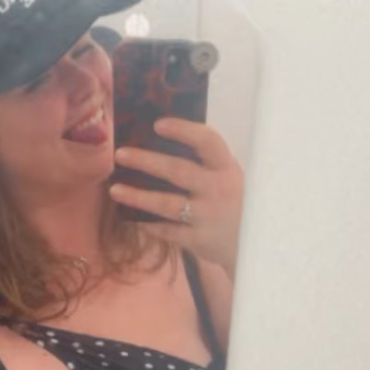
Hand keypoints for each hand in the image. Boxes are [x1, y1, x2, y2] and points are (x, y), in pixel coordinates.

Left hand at [110, 118, 243, 279]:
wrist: (254, 245)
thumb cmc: (234, 204)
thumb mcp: (229, 178)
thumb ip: (206, 164)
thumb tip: (161, 144)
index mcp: (226, 168)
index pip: (206, 141)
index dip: (183, 130)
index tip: (158, 124)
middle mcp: (217, 190)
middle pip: (177, 171)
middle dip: (145, 161)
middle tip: (120, 154)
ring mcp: (207, 216)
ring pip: (166, 204)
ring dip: (137, 197)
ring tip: (115, 190)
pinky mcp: (198, 240)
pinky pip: (167, 231)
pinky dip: (150, 226)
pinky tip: (134, 220)